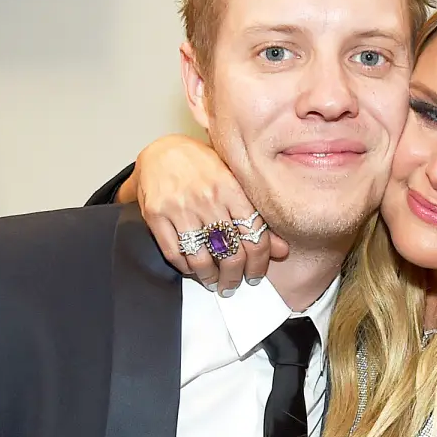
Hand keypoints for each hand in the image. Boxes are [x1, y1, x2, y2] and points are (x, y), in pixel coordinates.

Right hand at [130, 134, 288, 294]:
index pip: (254, 235)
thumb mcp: (234, 182)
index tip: (254, 275)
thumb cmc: (202, 167)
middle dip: (234, 277)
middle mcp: (207, 198)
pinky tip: (193, 269)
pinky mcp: (156, 215)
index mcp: (231, 188)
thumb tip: (281, 250)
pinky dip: (185, 268)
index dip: (258, 263)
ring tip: (214, 281)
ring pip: (202, 259)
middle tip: (233, 284)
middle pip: (230, 253)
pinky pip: (174, 253)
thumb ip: (256, 216)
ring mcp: (180, 208)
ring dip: (210, 277)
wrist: (161, 152)